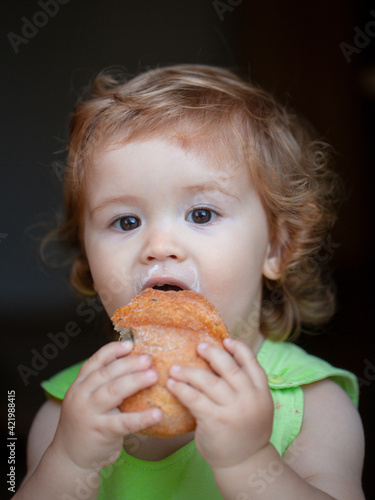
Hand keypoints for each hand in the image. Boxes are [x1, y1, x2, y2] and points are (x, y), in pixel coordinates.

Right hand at [51, 341, 161, 471]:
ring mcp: (89, 414)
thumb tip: (133, 362)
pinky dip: (142, 418)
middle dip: (129, 364)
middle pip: (107, 373)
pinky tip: (157, 413)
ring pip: (113, 392)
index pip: (95, 361)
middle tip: (149, 359)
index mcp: (80, 385)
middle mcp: (81, 396)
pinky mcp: (100, 432)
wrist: (70, 458)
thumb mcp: (88, 399)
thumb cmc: (87, 424)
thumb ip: (103, 383)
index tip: (131, 344)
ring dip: (135, 381)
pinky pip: (124, 422)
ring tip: (154, 376)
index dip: (113, 351)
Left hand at [167, 338, 272, 469]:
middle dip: (212, 353)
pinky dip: (181, 389)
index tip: (225, 340)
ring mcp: (233, 409)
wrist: (244, 463)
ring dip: (189, 372)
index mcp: (261, 391)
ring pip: (208, 381)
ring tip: (175, 368)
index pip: (251, 362)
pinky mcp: (215, 420)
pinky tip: (172, 384)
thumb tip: (221, 362)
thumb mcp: (255, 406)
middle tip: (198, 347)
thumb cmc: (244, 431)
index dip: (239, 349)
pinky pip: (195, 398)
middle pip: (228, 367)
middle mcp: (249, 398)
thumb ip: (244, 387)